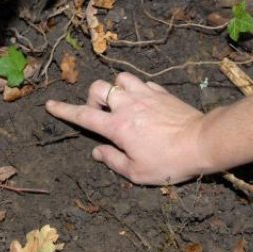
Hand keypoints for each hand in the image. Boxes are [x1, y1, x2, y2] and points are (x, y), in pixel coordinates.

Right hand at [45, 72, 210, 184]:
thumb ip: (112, 161)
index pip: (83, 115)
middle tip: (102, 114)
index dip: (64, 110)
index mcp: (117, 126)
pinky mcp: (160, 92)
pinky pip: (141, 83)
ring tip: (122, 104)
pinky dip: (137, 90)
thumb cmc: (169, 161)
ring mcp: (144, 95)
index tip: (50, 104)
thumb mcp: (137, 173)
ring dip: (116, 89)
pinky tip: (143, 103)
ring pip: (120, 78)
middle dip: (93, 98)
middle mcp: (127, 105)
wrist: (202, 141)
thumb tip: (97, 151)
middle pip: (98, 88)